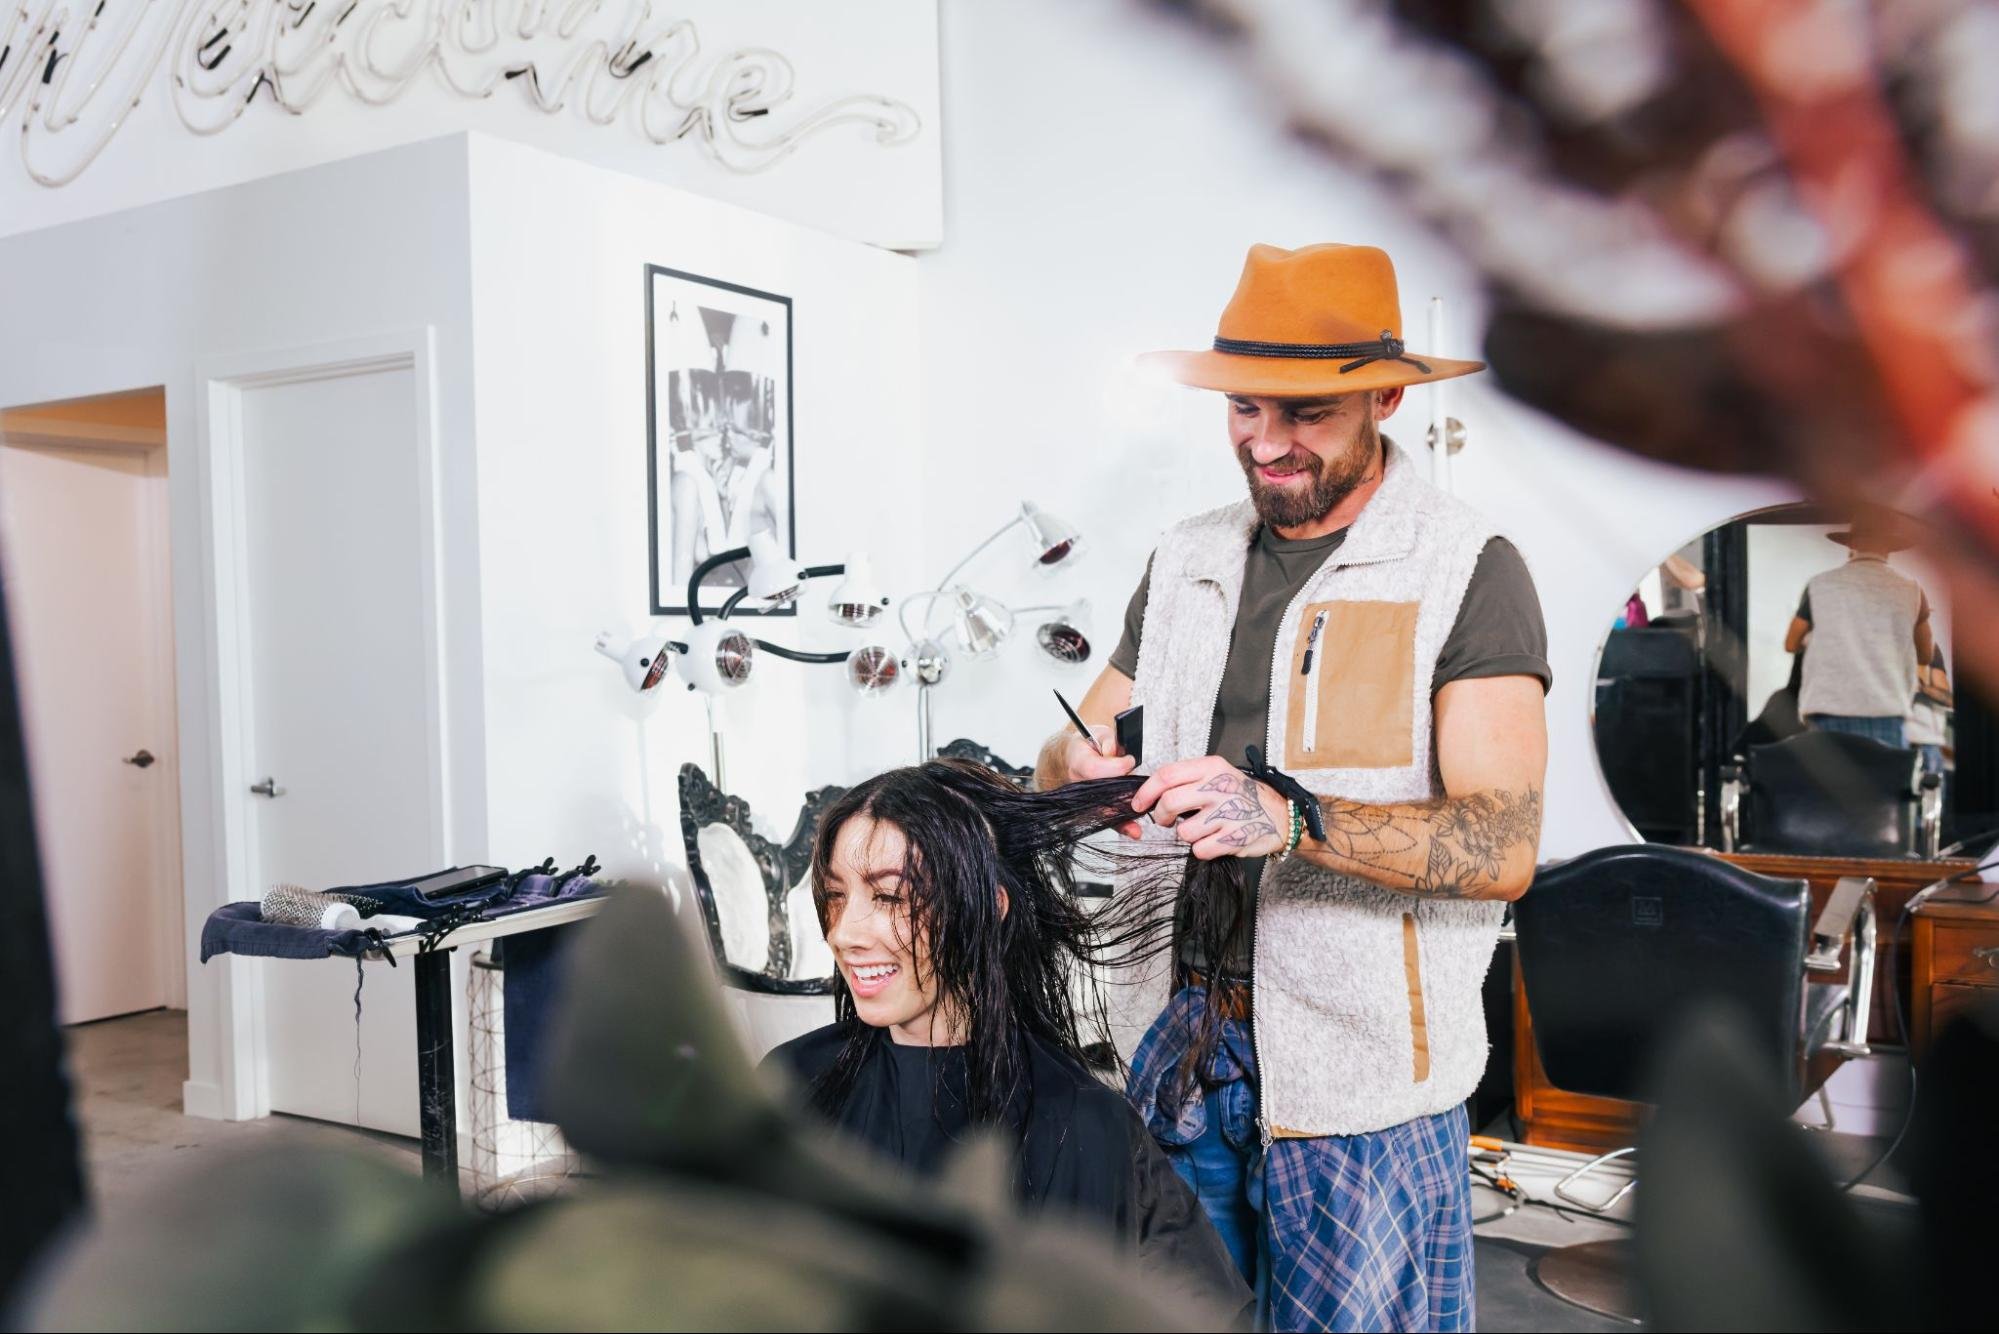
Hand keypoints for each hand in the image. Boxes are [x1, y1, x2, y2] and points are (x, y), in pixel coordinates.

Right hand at [1064, 726, 1140, 836]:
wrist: (1073, 755)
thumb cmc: (1088, 744)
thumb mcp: (1099, 733)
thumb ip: (1111, 742)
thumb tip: (1121, 757)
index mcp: (1077, 761)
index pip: (1094, 770)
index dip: (1115, 767)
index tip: (1130, 762)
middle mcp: (1078, 783)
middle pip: (1100, 796)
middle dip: (1122, 800)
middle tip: (1141, 800)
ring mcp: (1083, 797)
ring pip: (1102, 811)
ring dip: (1121, 818)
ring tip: (1136, 828)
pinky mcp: (1091, 805)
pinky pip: (1105, 819)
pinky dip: (1120, 825)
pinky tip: (1133, 831)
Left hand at [1131, 756, 1287, 859]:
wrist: (1280, 814)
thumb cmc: (1241, 795)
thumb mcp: (1217, 773)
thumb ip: (1187, 778)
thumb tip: (1150, 791)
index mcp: (1211, 767)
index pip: (1166, 775)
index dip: (1146, 792)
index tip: (1139, 804)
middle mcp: (1219, 787)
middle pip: (1169, 802)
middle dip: (1160, 816)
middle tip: (1164, 820)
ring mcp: (1228, 813)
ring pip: (1183, 831)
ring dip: (1186, 834)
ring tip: (1200, 829)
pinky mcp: (1234, 838)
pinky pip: (1200, 849)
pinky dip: (1202, 849)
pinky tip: (1214, 840)